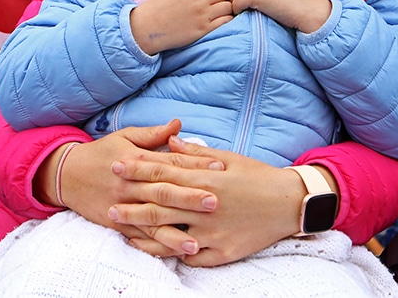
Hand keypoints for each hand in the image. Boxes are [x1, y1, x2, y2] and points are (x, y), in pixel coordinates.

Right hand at [46, 120, 223, 256]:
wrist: (66, 175)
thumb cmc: (102, 153)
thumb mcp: (125, 136)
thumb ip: (153, 134)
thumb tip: (179, 124)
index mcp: (136, 160)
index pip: (170, 163)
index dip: (195, 165)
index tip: (219, 168)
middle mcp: (130, 185)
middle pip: (163, 192)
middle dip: (189, 198)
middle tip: (215, 202)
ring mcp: (122, 206)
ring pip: (151, 220)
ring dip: (174, 232)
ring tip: (196, 242)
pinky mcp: (115, 224)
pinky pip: (137, 237)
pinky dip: (154, 245)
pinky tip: (172, 253)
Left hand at [109, 136, 318, 265]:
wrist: (289, 203)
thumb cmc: (258, 175)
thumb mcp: (228, 158)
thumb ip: (195, 153)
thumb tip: (168, 140)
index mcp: (206, 179)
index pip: (163, 172)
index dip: (137, 168)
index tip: (116, 165)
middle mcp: (206, 206)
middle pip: (160, 204)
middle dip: (131, 204)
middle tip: (108, 205)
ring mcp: (213, 231)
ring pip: (171, 235)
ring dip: (145, 233)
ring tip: (124, 232)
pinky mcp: (223, 251)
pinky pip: (193, 256)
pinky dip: (174, 253)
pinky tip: (159, 250)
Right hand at [129, 0, 232, 54]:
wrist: (146, 28)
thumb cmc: (156, 8)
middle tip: (216, 4)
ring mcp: (203, 14)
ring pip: (228, 6)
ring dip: (225, 9)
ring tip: (218, 14)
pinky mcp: (204, 29)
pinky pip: (226, 21)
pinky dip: (225, 20)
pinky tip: (218, 22)